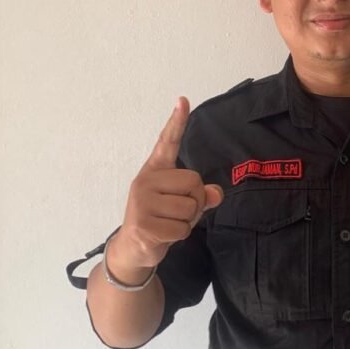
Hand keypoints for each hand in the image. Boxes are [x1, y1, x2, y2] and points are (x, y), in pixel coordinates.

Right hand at [109, 97, 223, 274]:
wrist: (133, 248)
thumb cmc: (160, 220)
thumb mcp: (182, 204)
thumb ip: (201, 195)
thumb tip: (216, 194)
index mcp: (155, 170)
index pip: (167, 143)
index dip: (176, 122)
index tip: (183, 100)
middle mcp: (145, 181)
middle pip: (194, 182)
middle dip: (195, 201)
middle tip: (178, 212)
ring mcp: (142, 202)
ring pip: (190, 207)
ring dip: (188, 221)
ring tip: (169, 223)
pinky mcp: (144, 224)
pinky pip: (181, 228)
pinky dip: (180, 235)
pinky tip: (164, 235)